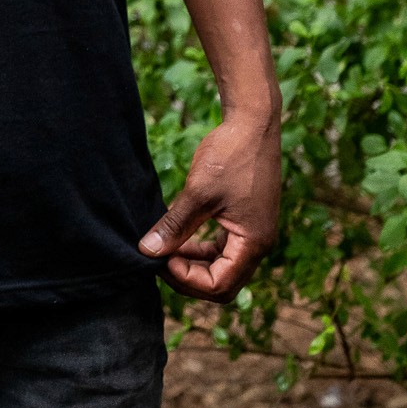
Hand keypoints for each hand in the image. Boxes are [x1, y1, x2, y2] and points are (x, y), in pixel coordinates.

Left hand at [138, 110, 280, 301]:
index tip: (160, 259)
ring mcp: (253, 233)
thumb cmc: (230, 155)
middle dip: (188, 277)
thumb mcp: (198, 192)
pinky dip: (199, 248)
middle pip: (221, 283)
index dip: (186, 278)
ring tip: (163, 248)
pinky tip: (177, 236)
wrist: (252, 122)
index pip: (219, 285)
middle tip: (158, 259)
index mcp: (254, 243)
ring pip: (220, 266)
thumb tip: (147, 252)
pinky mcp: (245, 221)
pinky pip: (222, 248)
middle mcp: (258, 244)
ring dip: (192, 263)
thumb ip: (174, 225)